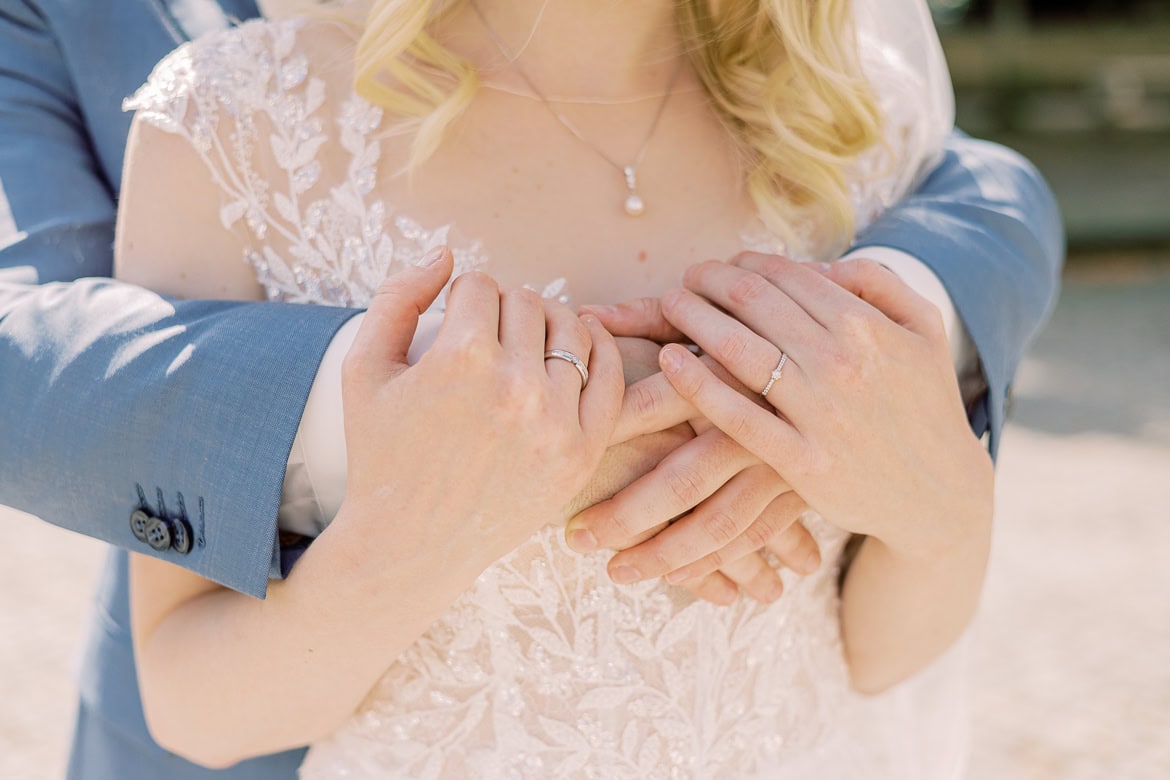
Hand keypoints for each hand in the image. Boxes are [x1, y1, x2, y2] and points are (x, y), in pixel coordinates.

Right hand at [336, 247, 624, 575]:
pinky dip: (597, 349)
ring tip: (523, 347)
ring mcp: (557, 421)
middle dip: (502, 313)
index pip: (480, 286)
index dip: (461, 300)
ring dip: (547, 327)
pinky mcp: (583, 451)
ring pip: (572, 329)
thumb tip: (445, 254)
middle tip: (485, 341)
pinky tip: (576, 349)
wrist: (410, 545)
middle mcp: (516, 386)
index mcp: (461, 359)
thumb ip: (397, 297)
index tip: (452, 326)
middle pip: (527, 302)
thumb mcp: (363, 369)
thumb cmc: (381, 453)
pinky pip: (609, 374)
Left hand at [568, 301, 822, 605]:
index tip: (572, 457)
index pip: (658, 401)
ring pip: (719, 520)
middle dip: (627, 513)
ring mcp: (784, 460)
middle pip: (684, 477)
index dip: (612, 430)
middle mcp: (758, 417)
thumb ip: (652, 316)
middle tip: (576, 539)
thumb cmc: (772, 330)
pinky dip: (719, 561)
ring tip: (616, 572)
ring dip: (666, 552)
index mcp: (729, 367)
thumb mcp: (720, 315)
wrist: (874, 365)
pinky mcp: (804, 490)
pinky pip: (756, 535)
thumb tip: (586, 316)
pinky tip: (680, 579)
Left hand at [653, 253, 991, 555]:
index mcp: (867, 326)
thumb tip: (821, 262)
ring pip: (738, 349)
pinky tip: (670, 360)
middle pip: (753, 302)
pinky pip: (738, 416)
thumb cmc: (926, 404)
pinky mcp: (802, 462)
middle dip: (710, 280)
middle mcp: (841, 363)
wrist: (941, 494)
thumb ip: (878, 282)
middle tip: (687, 277)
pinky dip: (698, 384)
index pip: (786, 275)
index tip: (722, 265)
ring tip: (670, 303)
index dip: (745, 263)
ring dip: (694, 316)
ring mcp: (820, 413)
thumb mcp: (925, 329)